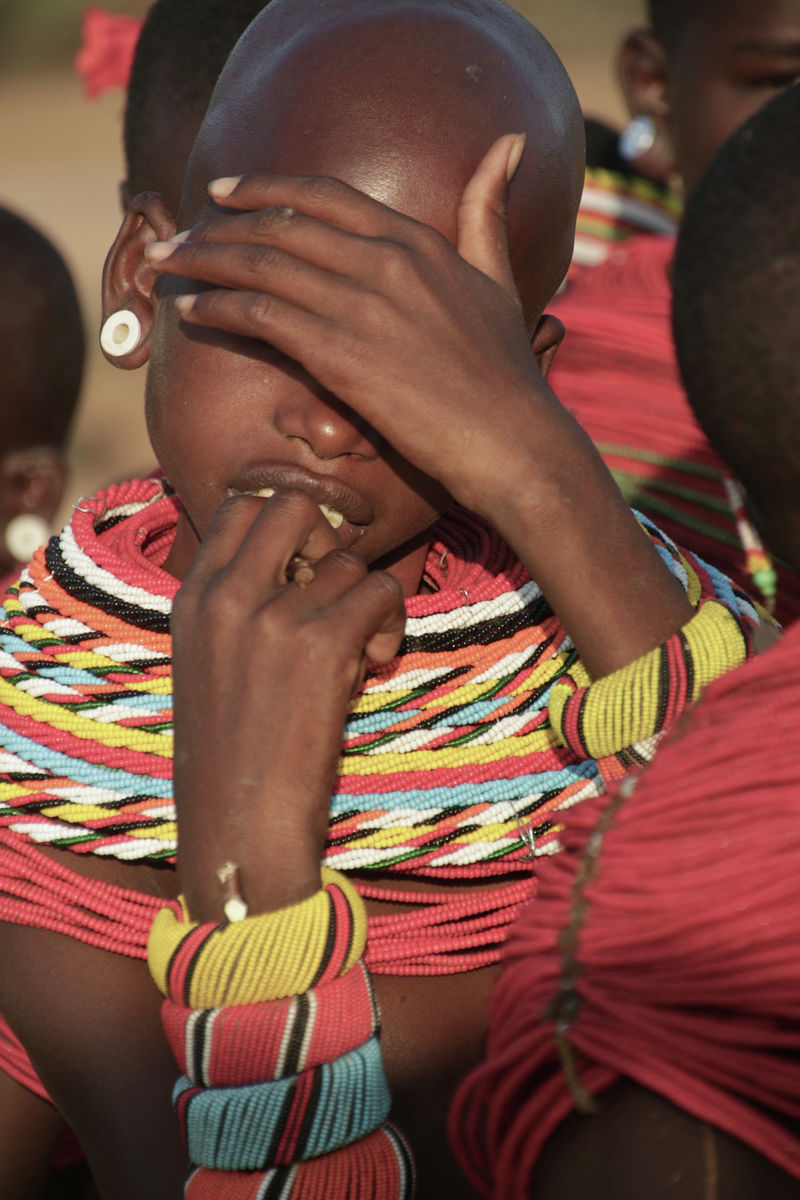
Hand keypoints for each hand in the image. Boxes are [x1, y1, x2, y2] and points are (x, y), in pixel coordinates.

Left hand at [146, 133, 548, 517]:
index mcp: (416, 240)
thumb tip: (506, 145)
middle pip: (279, 226)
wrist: (511, 439)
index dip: (263, 187)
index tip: (222, 192)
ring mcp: (360, 304)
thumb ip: (484, 215)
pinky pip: (261, 316)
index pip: (323, 195)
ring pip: (261, 266)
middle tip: (174, 238)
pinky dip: (218, 308)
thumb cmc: (504, 373)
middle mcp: (383, 260)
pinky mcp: (340, 353)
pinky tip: (190, 311)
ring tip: (162, 267)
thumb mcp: (498, 279)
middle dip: (215, 229)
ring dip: (202, 263)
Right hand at [171, 490, 404, 919]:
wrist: (239, 824)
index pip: (241, 507)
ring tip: (358, 649)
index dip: (286, 526)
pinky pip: (381, 591)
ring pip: (349, 560)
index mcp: (193, 598)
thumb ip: (237, 610)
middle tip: (336, 590)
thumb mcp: (208, 666)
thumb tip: (305, 569)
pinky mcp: (321, 643)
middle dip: (329, 536)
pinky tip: (370, 663)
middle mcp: (228, 595)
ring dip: (367, 599)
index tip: (305, 568)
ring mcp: (273, 615)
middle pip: (295, 504)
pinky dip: (389, 623)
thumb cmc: (230, 756)